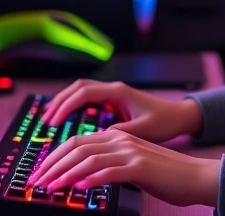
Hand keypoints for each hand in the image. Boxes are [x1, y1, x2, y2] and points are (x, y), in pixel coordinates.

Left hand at [27, 129, 219, 207]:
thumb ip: (111, 165)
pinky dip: (90, 179)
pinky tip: (78, 188)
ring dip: (65, 174)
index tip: (40, 172)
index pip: (77, 141)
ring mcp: (131, 152)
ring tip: (51, 187)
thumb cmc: (167, 175)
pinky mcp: (140, 167)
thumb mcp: (134, 165)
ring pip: (88, 159)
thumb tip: (84, 177)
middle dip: (52, 164)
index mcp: (118, 136)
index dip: (55, 156)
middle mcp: (121, 140)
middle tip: (37, 181)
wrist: (197, 176)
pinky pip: (109, 171)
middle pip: (77, 146)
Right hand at [41, 80, 202, 143]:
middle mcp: (114, 89)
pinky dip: (74, 105)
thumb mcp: (142, 131)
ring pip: (81, 90)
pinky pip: (88, 98)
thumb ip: (120, 133)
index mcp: (119, 92)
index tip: (54, 122)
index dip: (66, 106)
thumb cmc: (164, 122)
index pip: (84, 93)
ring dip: (65, 102)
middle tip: (46, 120)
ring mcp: (113, 93)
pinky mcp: (114, 100)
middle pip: (78, 87)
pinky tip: (66, 117)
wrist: (178, 116)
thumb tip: (98, 138)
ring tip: (50, 118)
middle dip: (59, 101)